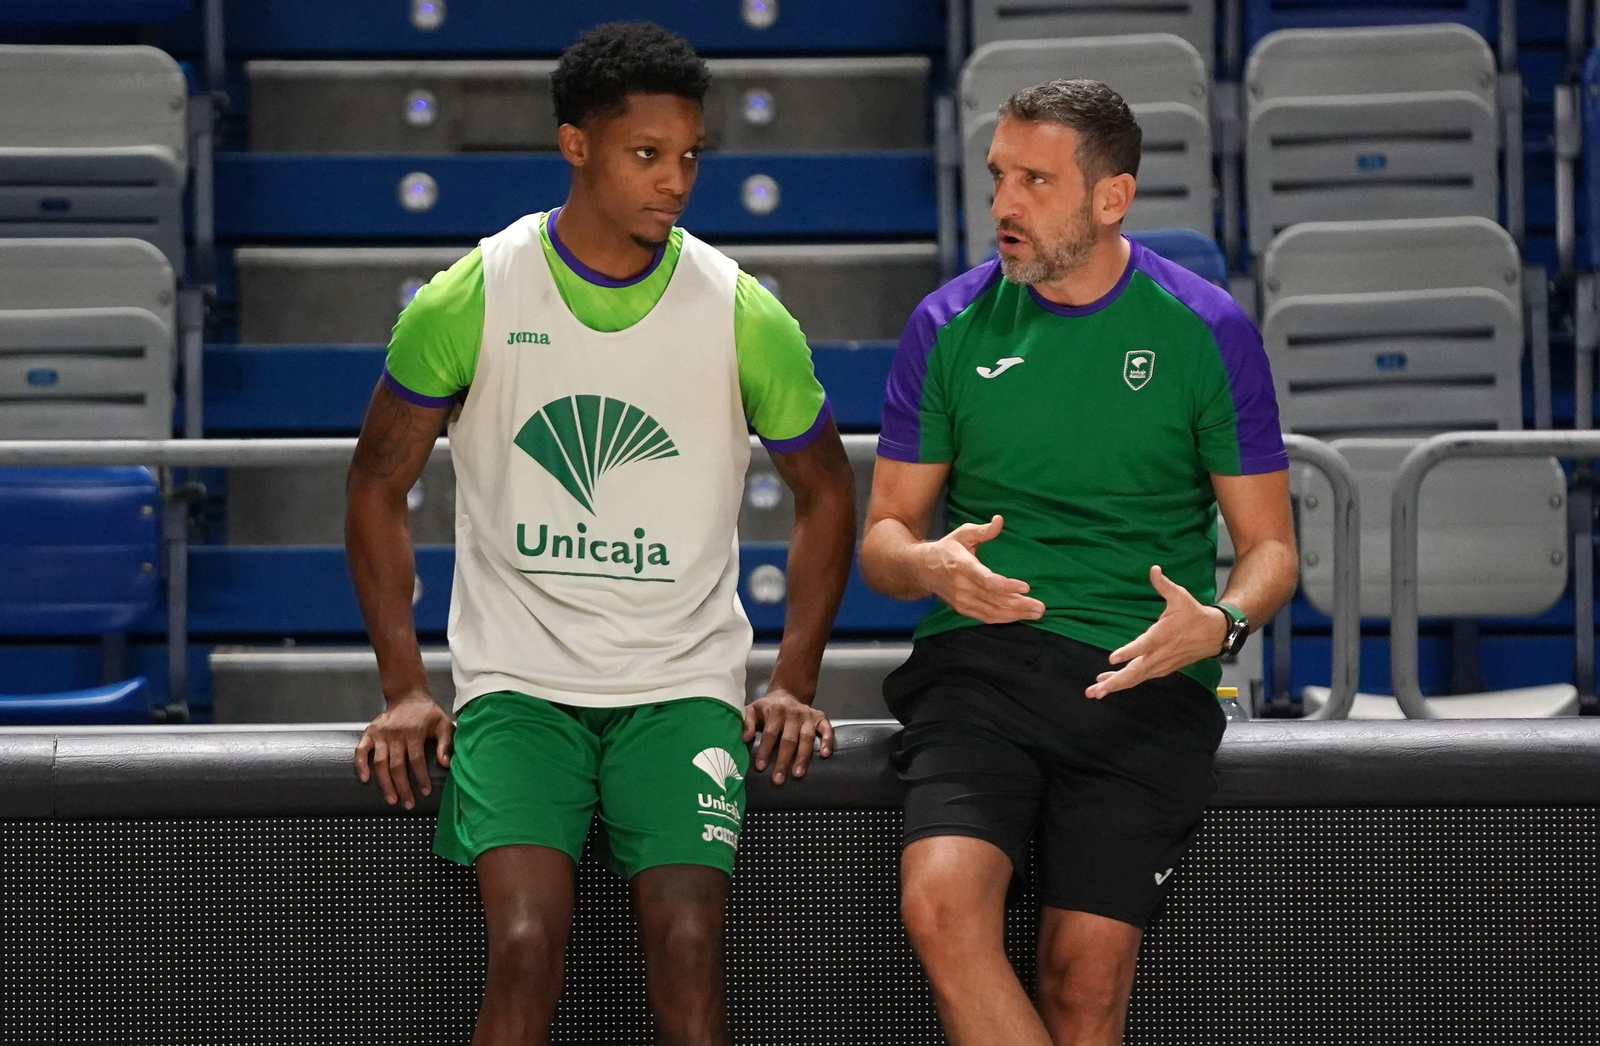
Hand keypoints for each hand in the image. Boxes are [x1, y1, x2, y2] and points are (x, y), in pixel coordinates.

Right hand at [354, 690, 454, 808]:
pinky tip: (365, 779)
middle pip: (397, 766)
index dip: (420, 778)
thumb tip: (445, 764)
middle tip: (408, 804)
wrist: (408, 696)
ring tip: (392, 800)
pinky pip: (361, 750)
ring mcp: (380, 733)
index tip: (425, 792)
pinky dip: (361, 765)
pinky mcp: (370, 732)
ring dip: (385, 783)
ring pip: (380, 763)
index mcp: (414, 732)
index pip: (416, 760)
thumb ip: (446, 743)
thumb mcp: (444, 724)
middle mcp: (395, 734)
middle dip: (402, 787)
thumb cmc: (428, 714)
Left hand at [742, 687, 833, 785]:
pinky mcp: (820, 717)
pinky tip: (825, 755)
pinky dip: (827, 741)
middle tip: (778, 779)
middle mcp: (793, 713)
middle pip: (788, 739)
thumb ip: (746, 722)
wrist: (787, 694)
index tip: (760, 767)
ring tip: (797, 774)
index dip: (765, 751)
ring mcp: (808, 715)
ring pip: (807, 738)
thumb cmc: (767, 709)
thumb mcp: (753, 710)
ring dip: (803, 757)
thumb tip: (744, 738)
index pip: (770, 734)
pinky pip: (827, 729)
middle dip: (783, 761)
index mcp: (775, 711)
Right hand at [918, 515, 1044, 623]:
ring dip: (1015, 615)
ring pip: (991, 612)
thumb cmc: (947, 548)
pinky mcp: (962, 609)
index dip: (1007, 586)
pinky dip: (1003, 619)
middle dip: (1019, 605)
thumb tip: (999, 520)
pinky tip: (1019, 617)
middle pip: (993, 600)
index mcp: (962, 566)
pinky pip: (985, 617)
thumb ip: (982, 530)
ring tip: (1035, 614)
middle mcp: (962, 587)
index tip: (1026, 587)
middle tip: (1040, 607)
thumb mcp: (962, 533)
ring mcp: (961, 600)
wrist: (922, 569)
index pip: (987, 580)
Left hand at [1085, 565, 1227, 699]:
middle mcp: (1160, 654)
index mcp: (1162, 635)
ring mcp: (1161, 664)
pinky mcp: (1162, 669)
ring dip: (1115, 686)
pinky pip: (1141, 678)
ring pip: (1136, 678)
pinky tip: (1110, 683)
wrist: (1215, 634)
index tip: (1112, 659)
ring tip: (1095, 692)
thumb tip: (1154, 569)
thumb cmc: (1195, 614)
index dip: (1128, 652)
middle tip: (1095, 690)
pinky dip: (1125, 682)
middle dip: (1114, 682)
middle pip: (1135, 672)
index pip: (1143, 646)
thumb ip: (1164, 585)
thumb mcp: (1181, 596)